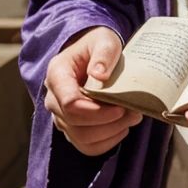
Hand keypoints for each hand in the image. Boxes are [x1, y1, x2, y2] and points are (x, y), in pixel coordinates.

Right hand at [44, 26, 142, 155]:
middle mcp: (54, 98)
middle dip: (107, 122)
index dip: (94, 111)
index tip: (119, 107)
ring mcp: (61, 115)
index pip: (69, 102)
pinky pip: (86, 146)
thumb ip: (103, 54)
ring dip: (110, 133)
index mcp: (57, 75)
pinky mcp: (72, 127)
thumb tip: (100, 75)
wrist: (92, 51)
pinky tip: (123, 128)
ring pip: (81, 139)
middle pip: (75, 124)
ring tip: (133, 117)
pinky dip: (106, 142)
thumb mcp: (103, 40)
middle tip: (133, 112)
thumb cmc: (97, 44)